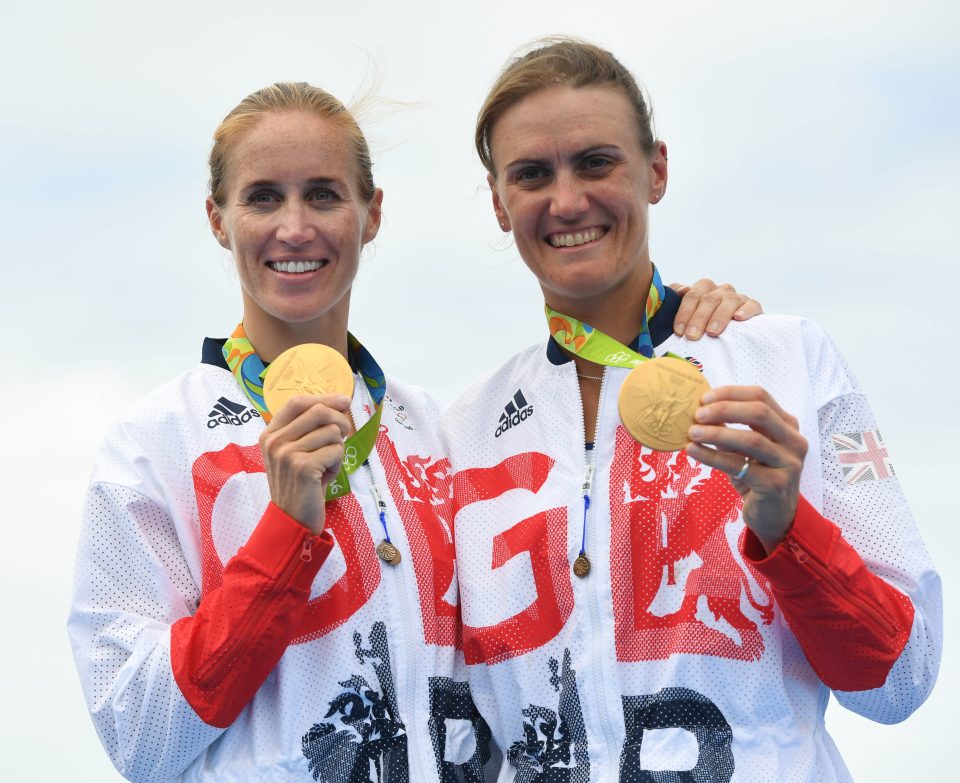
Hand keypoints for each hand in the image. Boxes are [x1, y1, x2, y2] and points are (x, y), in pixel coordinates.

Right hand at [258, 394, 352, 534]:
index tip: (343, 401)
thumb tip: (339, 403)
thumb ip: (309, 428)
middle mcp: (275, 441)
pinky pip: (336, 451)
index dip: (323, 397)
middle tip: (344, 436)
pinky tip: (326, 476)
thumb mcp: (297, 452)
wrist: (292, 520)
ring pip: (332, 431)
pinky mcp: (303, 466)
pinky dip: (338, 463)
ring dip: (338, 448)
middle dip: (340, 421)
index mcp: (270, 434)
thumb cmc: (301, 484)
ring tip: (327, 465)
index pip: (297, 402)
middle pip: (318, 411)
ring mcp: (286, 453)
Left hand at [670, 279, 762, 338]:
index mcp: (703, 289)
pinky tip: (738, 318)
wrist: (732, 332)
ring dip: (719, 316)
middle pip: (709, 299)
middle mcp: (720, 291)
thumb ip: (675, 300)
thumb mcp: (687, 314)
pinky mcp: (753, 306)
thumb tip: (681, 290)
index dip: (684, 313)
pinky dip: (745, 310)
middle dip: (699, 318)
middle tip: (692, 336)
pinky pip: (751, 304)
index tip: (679, 331)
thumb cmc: (703, 324)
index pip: (692, 296)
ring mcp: (737, 297)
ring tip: (712, 332)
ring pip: (729, 301)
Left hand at [684, 385, 806, 552]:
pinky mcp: (776, 484)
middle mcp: (794, 441)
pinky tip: (693, 451)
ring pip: (751, 439)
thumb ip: (730, 428)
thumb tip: (700, 409)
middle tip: (697, 415)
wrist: (774, 516)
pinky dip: (712, 456)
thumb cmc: (757, 477)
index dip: (731, 393)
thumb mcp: (745, 449)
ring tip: (692, 433)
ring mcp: (789, 463)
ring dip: (716, 434)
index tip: (704, 398)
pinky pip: (739, 465)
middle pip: (759, 413)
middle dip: (724, 410)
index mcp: (788, 425)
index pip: (761, 396)